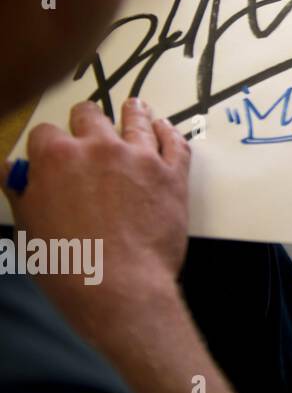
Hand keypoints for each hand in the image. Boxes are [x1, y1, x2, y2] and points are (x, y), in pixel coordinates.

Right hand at [5, 98, 191, 325]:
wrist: (120, 286)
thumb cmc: (69, 264)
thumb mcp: (29, 228)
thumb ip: (20, 191)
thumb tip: (8, 169)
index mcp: (57, 159)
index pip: (45, 133)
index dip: (46, 142)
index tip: (51, 149)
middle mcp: (99, 148)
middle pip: (90, 115)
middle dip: (85, 119)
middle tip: (88, 122)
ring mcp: (140, 157)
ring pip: (136, 121)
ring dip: (133, 112)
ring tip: (134, 107)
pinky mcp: (172, 173)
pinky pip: (174, 141)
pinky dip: (168, 132)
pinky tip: (164, 128)